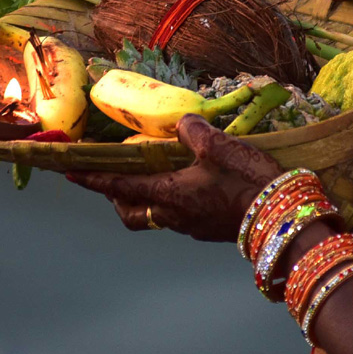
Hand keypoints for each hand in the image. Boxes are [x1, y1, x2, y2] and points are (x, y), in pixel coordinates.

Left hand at [66, 114, 281, 241]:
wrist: (285, 218)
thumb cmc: (248, 182)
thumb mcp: (220, 146)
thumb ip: (193, 131)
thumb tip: (182, 124)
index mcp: (169, 194)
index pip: (118, 186)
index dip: (92, 178)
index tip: (68, 172)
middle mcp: (173, 216)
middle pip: (130, 212)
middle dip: (115, 197)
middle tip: (115, 176)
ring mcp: (191, 226)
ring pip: (153, 216)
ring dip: (144, 198)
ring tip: (152, 176)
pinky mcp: (208, 229)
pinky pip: (177, 216)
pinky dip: (170, 200)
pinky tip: (190, 183)